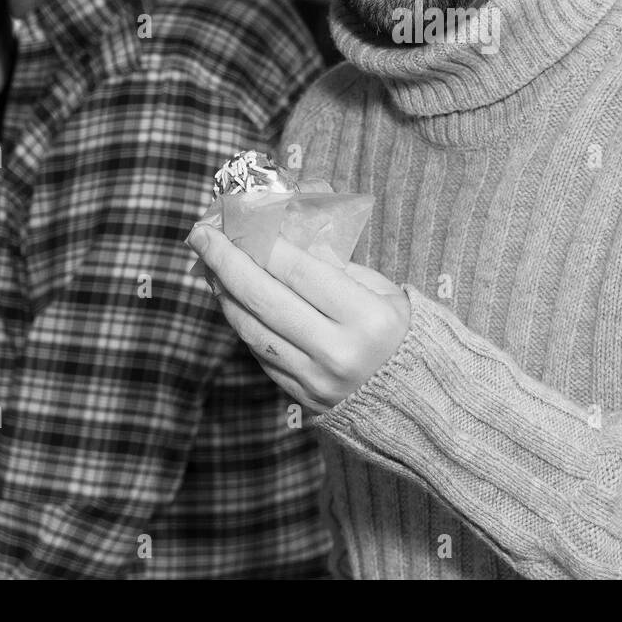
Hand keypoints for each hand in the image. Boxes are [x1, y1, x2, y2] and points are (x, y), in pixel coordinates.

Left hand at [187, 225, 410, 414]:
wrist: (420, 402)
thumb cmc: (402, 333)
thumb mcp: (381, 292)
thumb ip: (333, 267)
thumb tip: (282, 235)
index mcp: (366, 317)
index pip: (298, 272)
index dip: (260, 243)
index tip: (234, 219)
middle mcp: (338, 351)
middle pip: (265, 299)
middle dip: (226, 262)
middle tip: (201, 234)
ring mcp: (317, 380)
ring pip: (252, 330)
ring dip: (224, 292)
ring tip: (210, 263)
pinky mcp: (302, 398)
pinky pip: (260, 354)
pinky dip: (241, 322)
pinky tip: (231, 298)